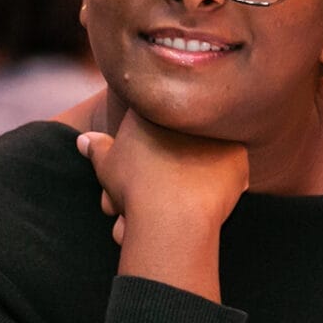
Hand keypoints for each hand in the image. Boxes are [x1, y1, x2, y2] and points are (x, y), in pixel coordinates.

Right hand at [76, 108, 248, 245]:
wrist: (172, 213)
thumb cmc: (134, 187)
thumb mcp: (107, 166)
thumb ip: (98, 148)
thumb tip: (83, 139)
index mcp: (156, 108)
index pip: (153, 117)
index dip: (145, 143)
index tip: (143, 165)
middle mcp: (191, 113)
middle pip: (181, 135)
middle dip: (168, 162)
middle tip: (153, 192)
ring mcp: (218, 132)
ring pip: (204, 152)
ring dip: (193, 174)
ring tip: (175, 203)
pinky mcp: (239, 154)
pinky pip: (230, 170)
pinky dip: (217, 186)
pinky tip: (199, 200)